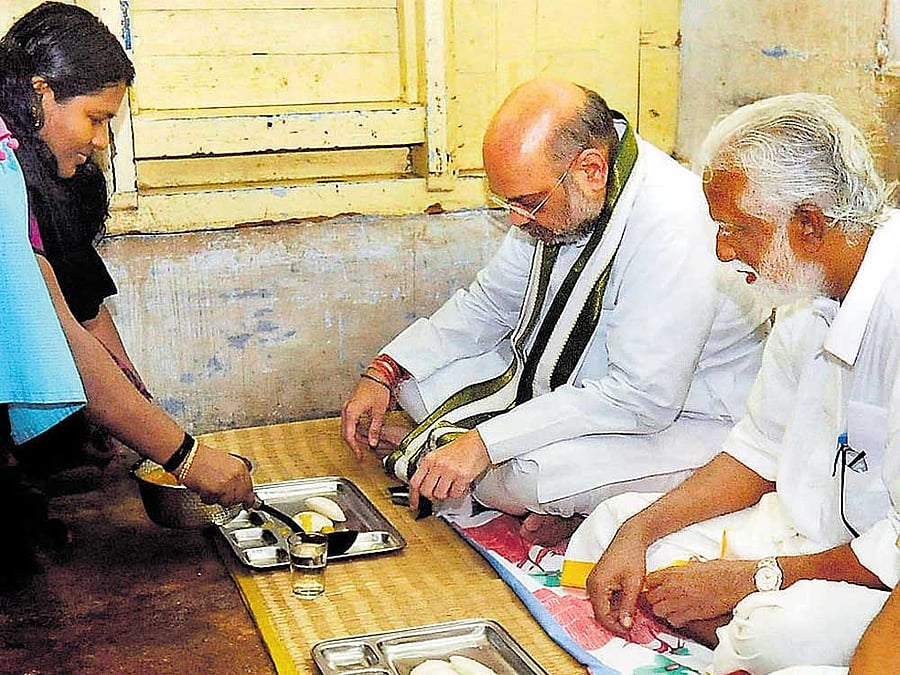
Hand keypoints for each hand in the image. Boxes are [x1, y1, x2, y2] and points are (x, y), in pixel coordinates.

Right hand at [181, 444, 254, 508]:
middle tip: (221, 495)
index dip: (247, 496)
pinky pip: (214, 501)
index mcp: (240, 466)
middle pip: (241, 497)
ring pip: (228, 502)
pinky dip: (208, 498)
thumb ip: (234, 475)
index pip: (249, 487)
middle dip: (232, 499)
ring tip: (210, 489)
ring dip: (220, 499)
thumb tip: (239, 488)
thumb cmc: (201, 458)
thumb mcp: (225, 463)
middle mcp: (237, 475)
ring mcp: (228, 484)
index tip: (248, 503)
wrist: (187, 456)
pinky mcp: (217, 491)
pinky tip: (203, 489)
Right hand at [341, 373, 392, 458]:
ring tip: (363, 446)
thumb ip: (375, 428)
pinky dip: (354, 430)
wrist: (377, 375)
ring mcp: (347, 408)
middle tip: (360, 454)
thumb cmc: (378, 388)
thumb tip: (373, 442)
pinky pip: (349, 422)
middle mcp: (346, 410)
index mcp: (351, 411)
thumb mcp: (379, 411)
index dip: (354, 448)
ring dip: (353, 438)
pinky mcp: (351, 407)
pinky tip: (363, 435)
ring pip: (346, 428)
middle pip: (345, 433)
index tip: (359, 456)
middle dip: (353, 445)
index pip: (349, 435)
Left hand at [409, 429, 489, 510]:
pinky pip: (455, 494)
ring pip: (440, 495)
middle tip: (439, 492)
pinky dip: (458, 493)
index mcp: (429, 459)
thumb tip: (423, 486)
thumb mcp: (439, 455)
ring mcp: (450, 471)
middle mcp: (438, 465)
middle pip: (426, 491)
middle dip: (432, 496)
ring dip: (446, 494)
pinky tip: (460, 485)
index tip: (414, 505)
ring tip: (451, 486)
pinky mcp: (462, 476)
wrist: (478, 443)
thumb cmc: (461, 448)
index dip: (413, 497)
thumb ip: (430, 469)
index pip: (415, 482)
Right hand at [585, 521, 649, 637]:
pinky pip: (603, 598)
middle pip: (600, 612)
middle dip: (615, 621)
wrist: (630, 538)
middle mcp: (591, 584)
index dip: (615, 627)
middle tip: (631, 627)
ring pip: (602, 606)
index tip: (629, 632)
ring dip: (615, 613)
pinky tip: (627, 605)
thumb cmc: (631, 556)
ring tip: (631, 616)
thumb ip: (628, 606)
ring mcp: (593, 582)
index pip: (602, 615)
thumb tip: (626, 625)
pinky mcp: (598, 580)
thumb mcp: (634, 583)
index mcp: (597, 585)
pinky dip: (614, 605)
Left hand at [643, 558, 755, 626]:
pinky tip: (682, 616)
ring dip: (664, 611)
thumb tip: (690, 563)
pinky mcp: (690, 614)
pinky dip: (676, 620)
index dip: (651, 586)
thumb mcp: (700, 563)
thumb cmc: (722, 571)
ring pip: (659, 611)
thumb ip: (689, 566)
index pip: (649, 580)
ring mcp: (680, 601)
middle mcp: (672, 587)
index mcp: (673, 572)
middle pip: (651, 598)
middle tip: (663, 600)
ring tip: (672, 609)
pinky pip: (674, 621)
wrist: (735, 583)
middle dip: (655, 600)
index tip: (655, 588)